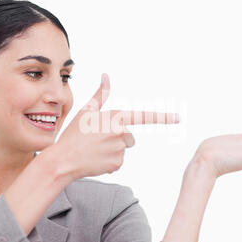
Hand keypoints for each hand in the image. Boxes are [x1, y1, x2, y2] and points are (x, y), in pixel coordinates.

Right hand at [41, 73, 179, 179]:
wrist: (63, 159)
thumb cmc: (73, 134)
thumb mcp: (86, 111)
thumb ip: (100, 95)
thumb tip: (106, 77)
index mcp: (116, 117)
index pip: (144, 116)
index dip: (163, 117)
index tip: (178, 118)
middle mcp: (121, 132)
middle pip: (130, 136)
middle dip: (118, 138)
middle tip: (97, 139)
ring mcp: (120, 149)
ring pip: (124, 149)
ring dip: (113, 149)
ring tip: (95, 150)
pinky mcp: (117, 164)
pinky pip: (119, 161)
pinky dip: (110, 161)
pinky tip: (96, 159)